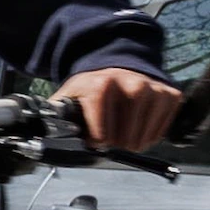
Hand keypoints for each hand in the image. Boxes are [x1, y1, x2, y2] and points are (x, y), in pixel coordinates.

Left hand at [59, 64, 182, 153]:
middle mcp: (132, 85)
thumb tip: (39, 135)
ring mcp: (154, 90)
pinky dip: (150, 134)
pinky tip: (140, 124)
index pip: (102, 138)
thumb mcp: (69, 97)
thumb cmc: (92, 88)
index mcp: (102, 86)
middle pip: (123, 141)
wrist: (119, 66)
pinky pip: (160, 132)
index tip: (94, 137)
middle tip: (111, 132)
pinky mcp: (170, 96)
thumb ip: (54, 115)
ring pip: (142, 140)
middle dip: (115, 143)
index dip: (96, 143)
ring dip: (132, 141)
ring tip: (124, 129)